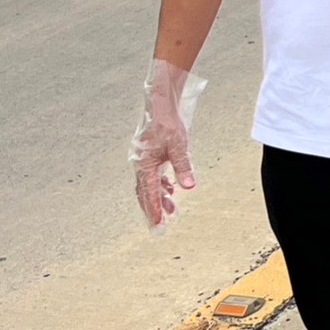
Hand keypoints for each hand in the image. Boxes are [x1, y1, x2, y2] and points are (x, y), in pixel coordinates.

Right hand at [131, 59, 204, 230]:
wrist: (160, 104)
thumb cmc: (168, 124)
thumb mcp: (180, 146)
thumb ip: (184, 167)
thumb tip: (189, 187)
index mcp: (144, 164)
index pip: (149, 193)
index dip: (154, 210)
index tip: (158, 225)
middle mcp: (140, 164)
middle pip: (145, 193)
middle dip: (153, 209)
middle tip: (162, 225)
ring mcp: (143, 160)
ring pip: (148, 185)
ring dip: (159, 197)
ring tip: (172, 209)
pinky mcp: (149, 155)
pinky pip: (152, 175)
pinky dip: (160, 185)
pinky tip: (171, 189)